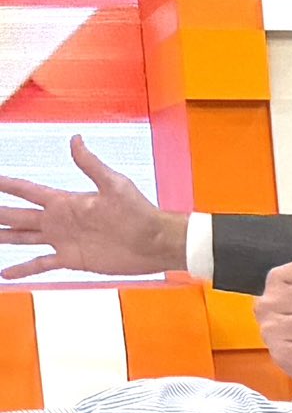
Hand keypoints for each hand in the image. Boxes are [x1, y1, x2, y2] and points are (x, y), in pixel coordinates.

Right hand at [0, 136, 188, 279]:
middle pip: (17, 215)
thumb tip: (75, 139)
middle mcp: (58, 220)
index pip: (27, 191)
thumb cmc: (139, 212)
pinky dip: (23, 269)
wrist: (155, 242)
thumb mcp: (114, 184)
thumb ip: (90, 164)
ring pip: (23, 238)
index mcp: (64, 201)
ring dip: (3, 238)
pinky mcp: (71, 259)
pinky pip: (41, 264)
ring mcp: (62, 240)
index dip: (7, 185)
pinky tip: (5, 274)